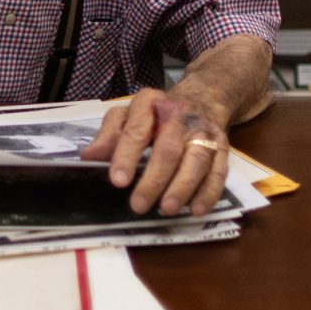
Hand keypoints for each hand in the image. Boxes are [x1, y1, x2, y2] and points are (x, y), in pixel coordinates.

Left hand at [82, 87, 230, 217]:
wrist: (201, 99)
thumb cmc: (156, 114)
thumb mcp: (127, 115)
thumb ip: (109, 135)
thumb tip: (88, 158)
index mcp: (149, 103)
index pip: (136, 131)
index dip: (126, 156)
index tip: (117, 181)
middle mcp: (179, 115)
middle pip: (168, 149)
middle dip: (154, 179)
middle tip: (139, 205)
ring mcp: (204, 130)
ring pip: (196, 160)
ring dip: (182, 187)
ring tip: (167, 209)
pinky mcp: (223, 146)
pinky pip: (219, 171)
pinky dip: (209, 192)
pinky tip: (196, 210)